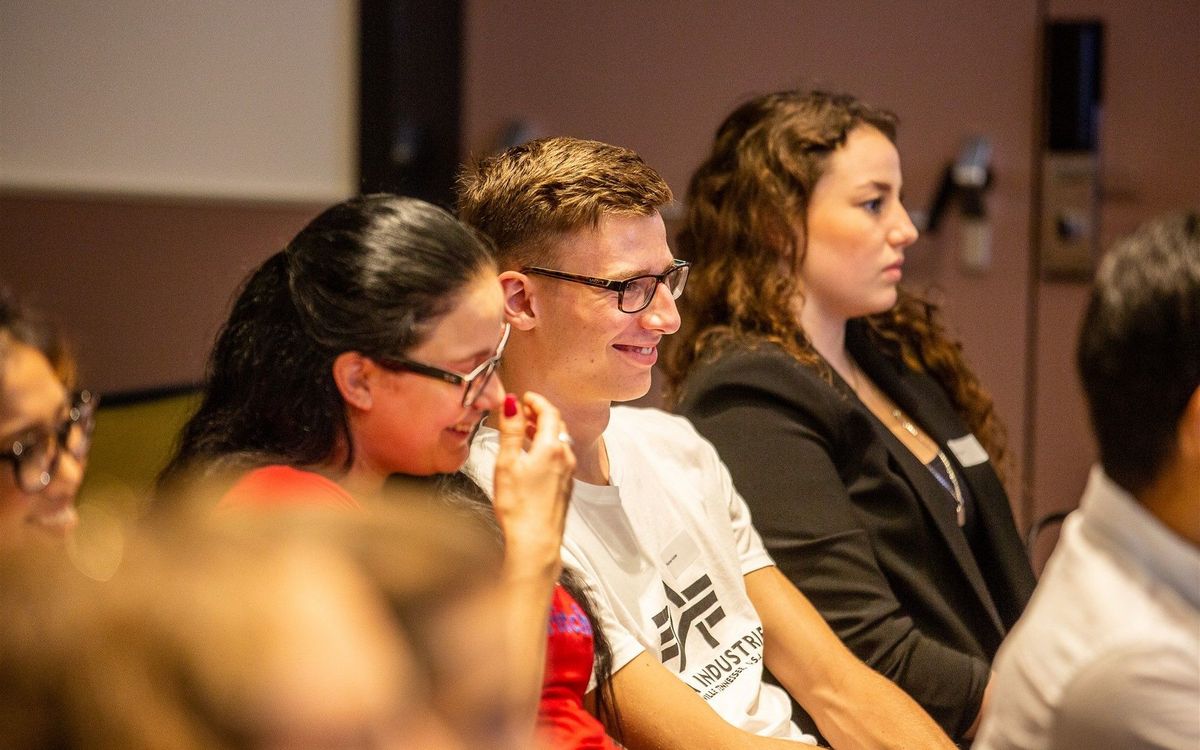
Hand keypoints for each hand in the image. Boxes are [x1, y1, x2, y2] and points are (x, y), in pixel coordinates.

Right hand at [491, 391, 574, 580]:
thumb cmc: (519, 507)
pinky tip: (533, 454)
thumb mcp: (507, 463)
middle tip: (523, 410)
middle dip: (540, 413)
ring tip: (524, 430)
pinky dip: (547, 446)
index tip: (525, 397)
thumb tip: (512, 404)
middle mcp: (565, 457)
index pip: (549, 412)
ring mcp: (568, 472)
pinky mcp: (566, 485)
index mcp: (551, 447)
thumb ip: (511, 431)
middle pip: (557, 424)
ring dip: (543, 430)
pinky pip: (560, 455)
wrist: (535, 541)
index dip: (537, 401)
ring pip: (559, 440)